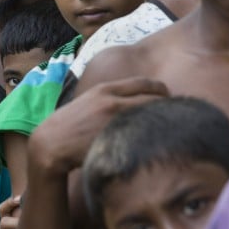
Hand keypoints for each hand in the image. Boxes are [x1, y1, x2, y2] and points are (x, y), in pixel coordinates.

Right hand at [29, 77, 169, 177]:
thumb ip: (111, 96)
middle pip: (154, 99)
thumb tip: (136, 97)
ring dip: (164, 123)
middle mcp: (112, 102)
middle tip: (177, 115)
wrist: (52, 142)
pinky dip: (153, 139)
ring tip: (173, 130)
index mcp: (106, 89)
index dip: (162, 90)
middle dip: (169, 106)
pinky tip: (158, 144)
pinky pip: (141, 137)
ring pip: (151, 118)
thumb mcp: (90, 100)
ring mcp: (113, 122)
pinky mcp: (114, 140)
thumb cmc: (72, 124)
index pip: (145, 83)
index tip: (169, 97)